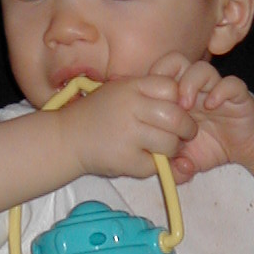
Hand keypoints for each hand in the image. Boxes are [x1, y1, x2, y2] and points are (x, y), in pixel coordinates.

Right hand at [58, 75, 198, 179]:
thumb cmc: (99, 113)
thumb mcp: (121, 90)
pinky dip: (155, 166)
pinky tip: (143, 159)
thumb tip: (186, 101)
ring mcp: (128, 135)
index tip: (173, 109)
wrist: (66, 138)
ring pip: (171, 144)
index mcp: (131, 87)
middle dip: (186, 129)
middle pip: (178, 118)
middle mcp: (131, 108)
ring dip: (172, 150)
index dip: (178, 101)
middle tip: (183, 134)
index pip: (172, 89)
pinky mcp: (126, 160)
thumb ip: (151, 94)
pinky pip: (156, 165)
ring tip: (161, 148)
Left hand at [149, 55, 253, 182]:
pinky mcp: (237, 95)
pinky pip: (230, 83)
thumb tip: (164, 168)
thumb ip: (173, 165)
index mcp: (178, 98)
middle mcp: (196, 89)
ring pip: (201, 68)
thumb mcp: (187, 160)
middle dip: (167, 75)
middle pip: (175, 61)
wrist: (246, 147)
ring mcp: (216, 89)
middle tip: (165, 101)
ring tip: (186, 106)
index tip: (148, 106)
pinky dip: (220, 91)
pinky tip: (213, 106)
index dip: (151, 85)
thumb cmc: (212, 148)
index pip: (159, 75)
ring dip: (190, 83)